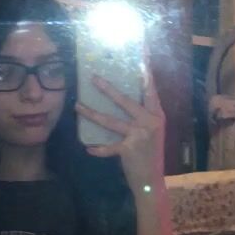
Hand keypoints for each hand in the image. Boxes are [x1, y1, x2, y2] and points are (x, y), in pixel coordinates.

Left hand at [75, 67, 165, 194]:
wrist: (152, 182)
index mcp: (156, 114)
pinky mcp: (129, 149)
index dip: (145, 70)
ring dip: (91, 113)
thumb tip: (122, 98)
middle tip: (93, 77)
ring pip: (110, 121)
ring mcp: (140, 135)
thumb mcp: (152, 131)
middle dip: (108, 88)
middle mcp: (150, 121)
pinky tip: (88, 148)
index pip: (150, 88)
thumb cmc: (150, 154)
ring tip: (77, 106)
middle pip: (126, 100)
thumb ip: (142, 115)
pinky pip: (108, 147)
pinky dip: (98, 149)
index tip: (141, 52)